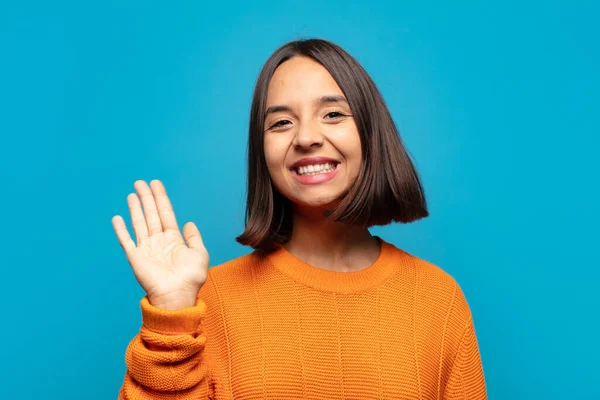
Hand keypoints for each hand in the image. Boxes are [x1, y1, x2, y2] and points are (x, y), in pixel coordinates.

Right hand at [112, 180, 208, 309]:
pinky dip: (121, 230)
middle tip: (140, 182)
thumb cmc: (191, 278)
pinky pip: (126, 241)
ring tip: (132, 193)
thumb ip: (194, 237)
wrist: (177, 295)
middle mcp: (159, 242)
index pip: (166, 214)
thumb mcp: (200, 254)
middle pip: (151, 214)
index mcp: (174, 240)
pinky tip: (117, 218)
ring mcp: (146, 249)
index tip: (156, 184)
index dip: (161, 198)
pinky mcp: (136, 257)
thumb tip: (189, 223)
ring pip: (140, 223)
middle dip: (146, 198)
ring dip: (135, 208)